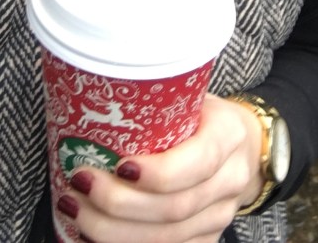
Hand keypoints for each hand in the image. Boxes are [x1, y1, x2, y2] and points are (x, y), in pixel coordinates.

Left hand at [54, 93, 264, 242]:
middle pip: (175, 207)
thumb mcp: (190, 95)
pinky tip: (92, 234)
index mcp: (228, 134)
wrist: (242, 145)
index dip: (157, 172)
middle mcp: (230, 180)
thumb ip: (158, 101)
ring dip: (113, 230)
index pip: (198, 162)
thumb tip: (91, 90)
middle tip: (79, 183)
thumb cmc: (203, 114)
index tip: (117, 166)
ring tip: (75, 208)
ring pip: (167, 237)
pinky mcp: (206, 238)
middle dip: (119, 203)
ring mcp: (220, 215)